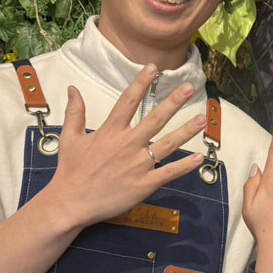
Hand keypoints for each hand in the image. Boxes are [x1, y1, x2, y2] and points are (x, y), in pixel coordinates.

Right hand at [42, 64, 206, 228]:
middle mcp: (127, 145)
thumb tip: (73, 88)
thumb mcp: (69, 138)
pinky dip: (184, 166)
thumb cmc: (70, 171)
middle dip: (173, 102)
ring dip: (186, 131)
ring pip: (167, 144)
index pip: (128, 102)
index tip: (154, 68)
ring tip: (202, 118)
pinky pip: (168, 173)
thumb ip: (75, 112)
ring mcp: (137, 165)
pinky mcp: (143, 185)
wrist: (69, 204)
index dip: (141, 83)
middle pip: (155, 119)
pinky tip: (198, 157)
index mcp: (110, 132)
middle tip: (190, 87)